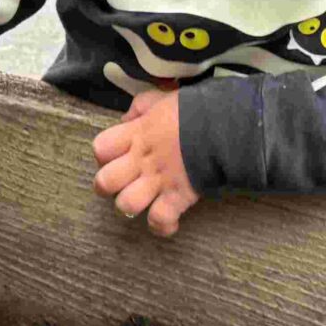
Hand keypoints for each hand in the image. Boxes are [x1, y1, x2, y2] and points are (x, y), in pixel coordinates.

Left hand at [91, 89, 199, 236]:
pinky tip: (166, 221)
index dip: (104, 155)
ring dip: (131, 205)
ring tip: (141, 200)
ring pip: (126, 205)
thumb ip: (140, 108)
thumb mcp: (162, 99)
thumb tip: (125, 120)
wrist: (225, 125)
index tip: (116, 155)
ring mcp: (158, 181)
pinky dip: (161, 225)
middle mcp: (141, 160)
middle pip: (105, 182)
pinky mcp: (178, 197)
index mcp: (136, 134)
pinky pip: (160, 220)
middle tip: (119, 183)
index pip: (100, 148)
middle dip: (106, 186)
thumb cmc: (194, 110)